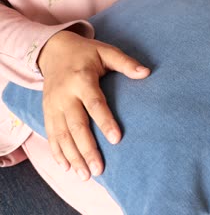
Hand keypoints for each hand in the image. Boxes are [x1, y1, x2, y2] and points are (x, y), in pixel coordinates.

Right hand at [38, 31, 149, 179]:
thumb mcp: (106, 51)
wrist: (53, 50)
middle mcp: (65, 95)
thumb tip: (146, 73)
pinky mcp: (46, 112)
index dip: (105, 121)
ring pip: (61, 135)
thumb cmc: (86, 53)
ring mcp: (53, 105)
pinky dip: (57, 152)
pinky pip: (50, 135)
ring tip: (85, 175)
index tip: (117, 139)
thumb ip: (125, 63)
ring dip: (73, 156)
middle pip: (76, 125)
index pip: (94, 104)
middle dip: (87, 149)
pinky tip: (67, 167)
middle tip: (99, 169)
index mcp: (82, 79)